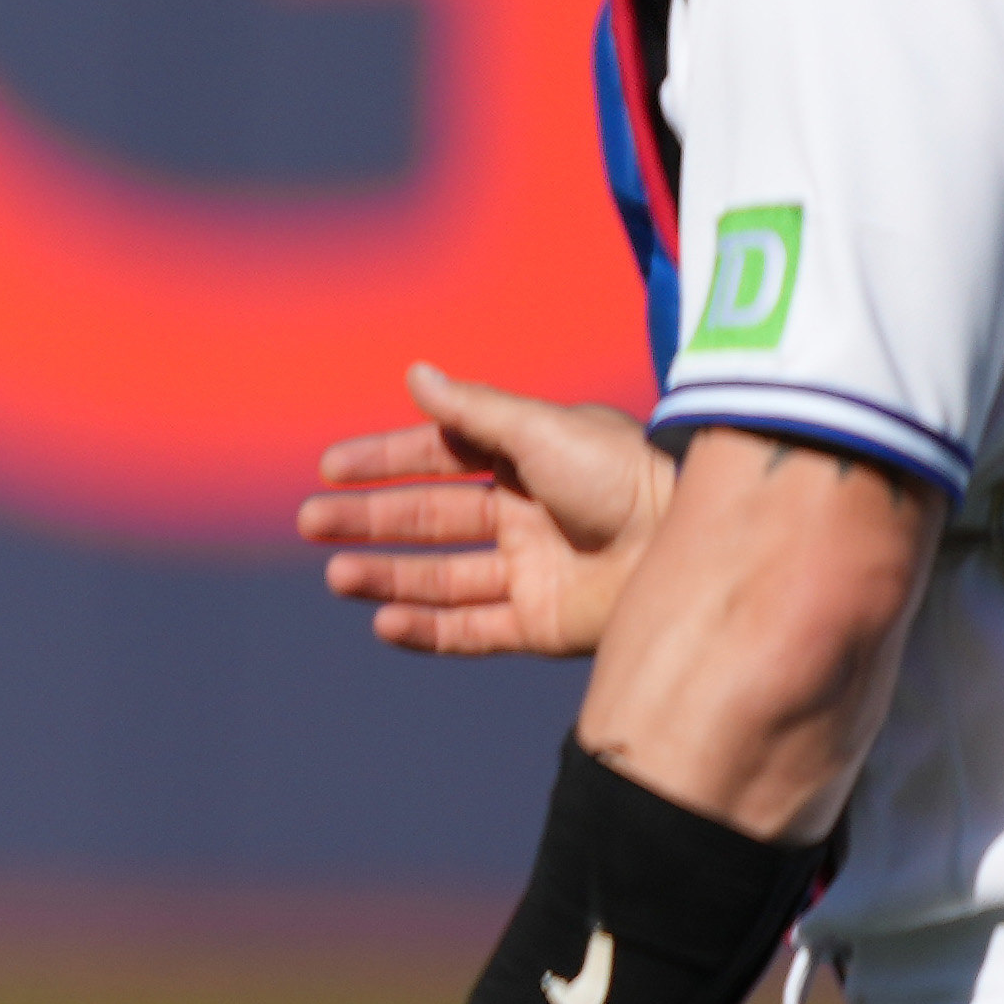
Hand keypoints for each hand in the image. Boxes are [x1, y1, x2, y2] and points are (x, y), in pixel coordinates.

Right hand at [301, 363, 667, 661]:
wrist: (693, 542)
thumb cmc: (626, 475)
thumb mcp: (543, 430)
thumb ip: (473, 410)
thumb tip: (415, 373)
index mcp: (530, 461)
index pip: (442, 458)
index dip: (386, 460)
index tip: (331, 468)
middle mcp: (528, 516)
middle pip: (432, 520)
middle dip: (369, 519)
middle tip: (310, 522)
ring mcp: (535, 573)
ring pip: (442, 577)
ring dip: (387, 576)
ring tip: (338, 576)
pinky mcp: (544, 626)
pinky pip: (472, 630)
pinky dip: (426, 630)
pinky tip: (385, 624)